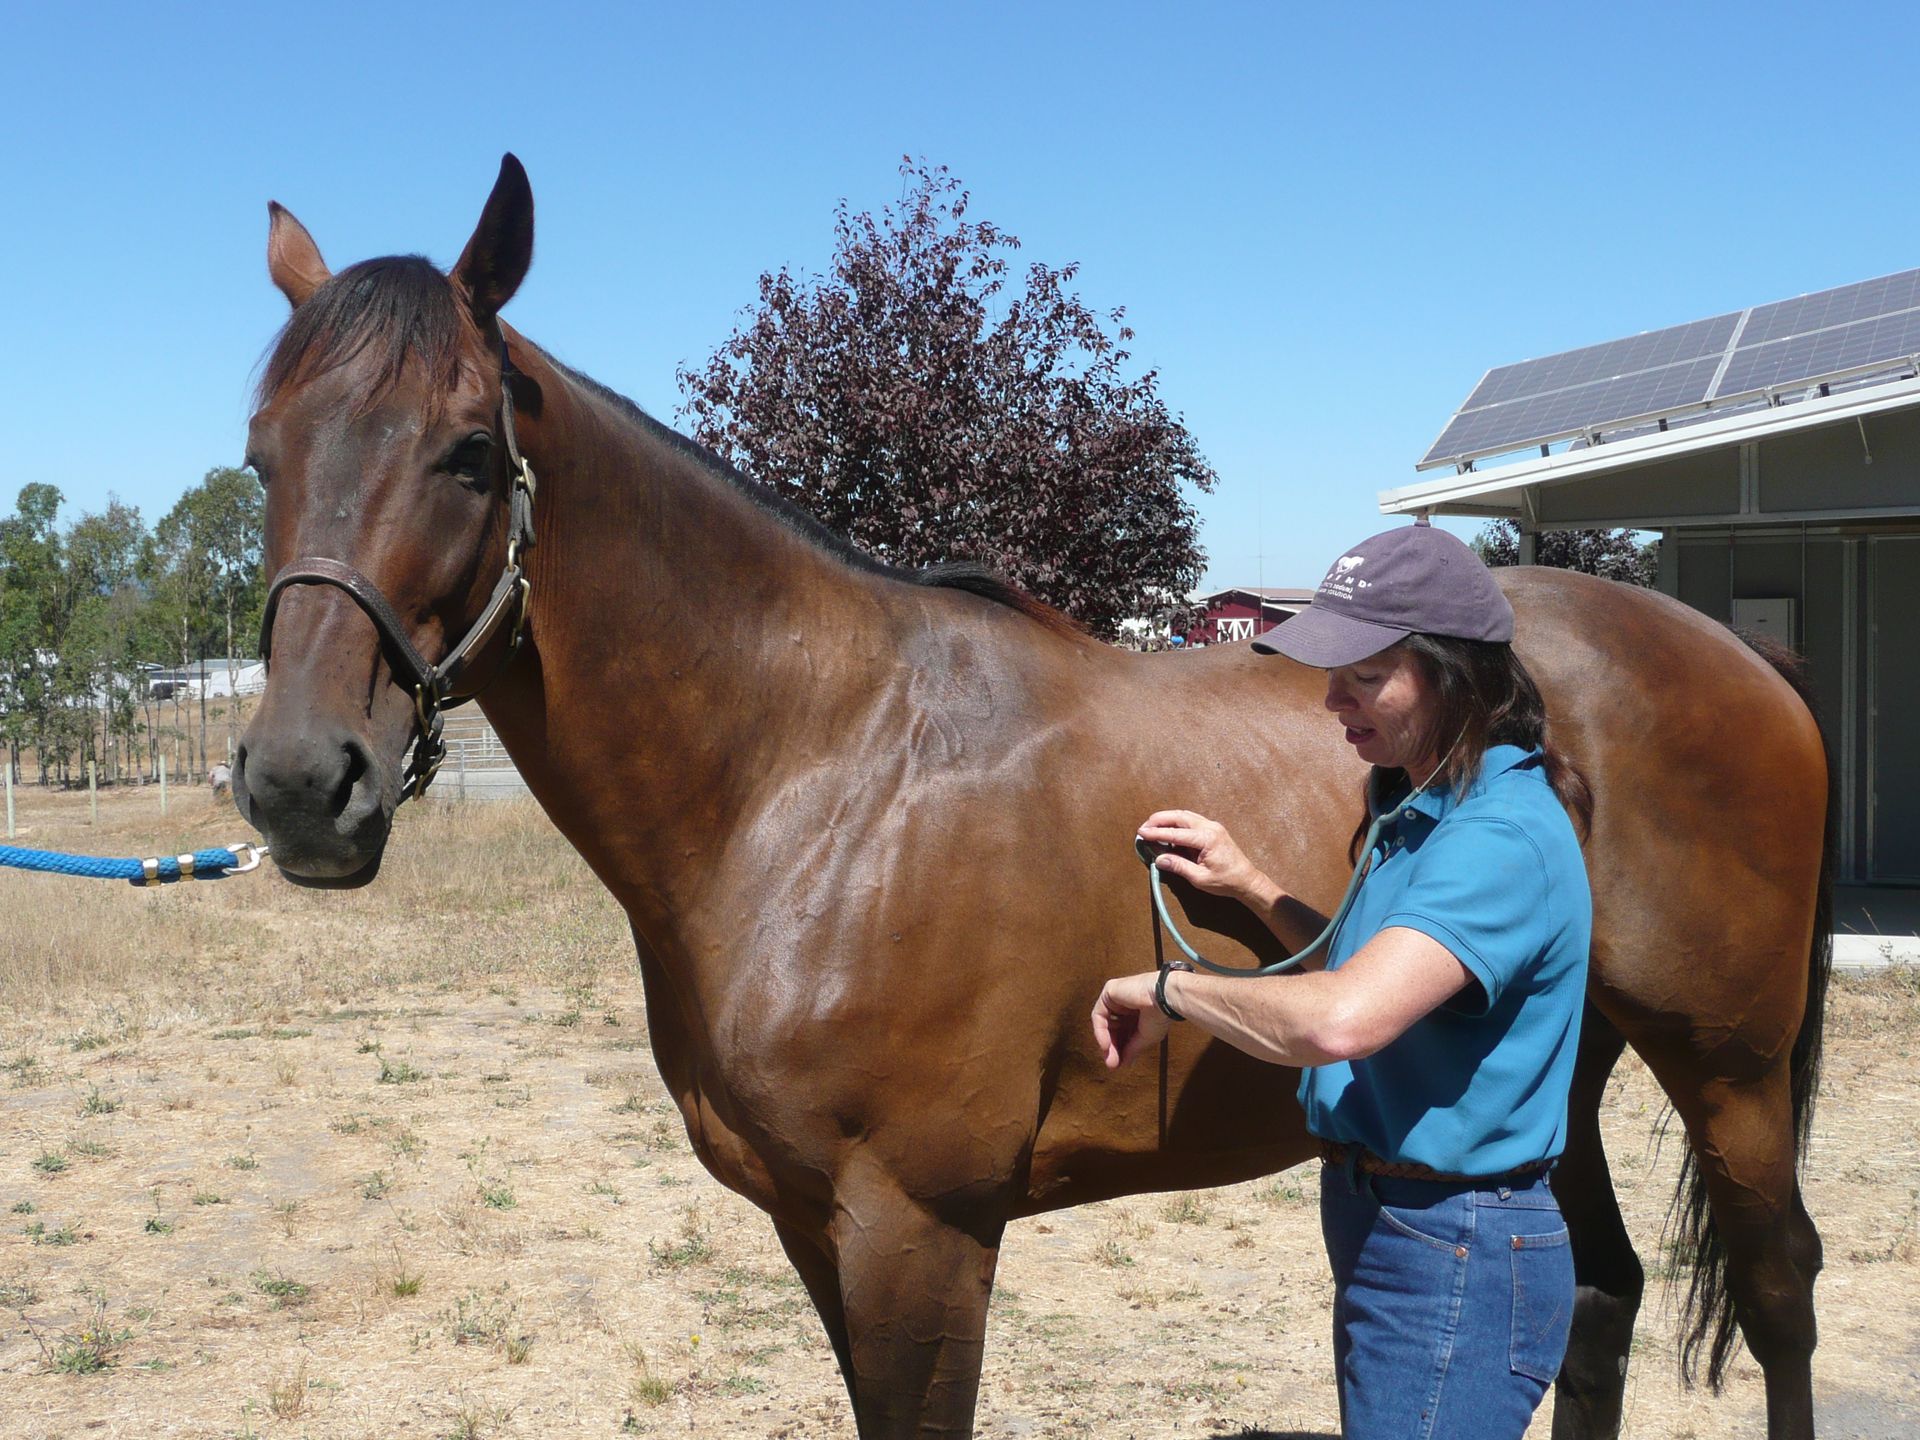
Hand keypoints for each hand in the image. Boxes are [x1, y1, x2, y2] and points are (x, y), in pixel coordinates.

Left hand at [1091, 971, 1171, 1067]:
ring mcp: (1117, 997)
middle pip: (1112, 1028)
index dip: (1119, 1049)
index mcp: (1137, 1013)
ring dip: (1106, 1042)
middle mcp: (1126, 1004)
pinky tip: (1106, 1045)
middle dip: (1112, 1047)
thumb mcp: (1146, 1038)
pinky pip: (1099, 1014)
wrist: (1164, 999)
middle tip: (1113, 1064)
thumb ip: (1132, 1049)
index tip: (1119, 1064)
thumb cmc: (1161, 1014)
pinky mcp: (1110, 991)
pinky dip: (1100, 1031)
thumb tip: (1123, 1063)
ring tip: (1111, 1058)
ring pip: (1104, 1023)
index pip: (1122, 1032)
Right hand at [1136, 810, 1265, 901]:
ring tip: (1152, 827)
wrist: (1246, 880)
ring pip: (1185, 815)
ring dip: (1167, 819)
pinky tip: (1168, 830)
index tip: (1141, 833)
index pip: (1176, 833)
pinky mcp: (1213, 829)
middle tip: (1144, 827)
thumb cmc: (1226, 881)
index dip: (1156, 833)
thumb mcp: (1200, 878)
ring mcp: (1213, 826)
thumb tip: (1159, 859)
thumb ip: (1179, 866)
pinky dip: (1177, 823)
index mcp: (1207, 839)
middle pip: (1179, 816)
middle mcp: (1210, 827)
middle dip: (1159, 819)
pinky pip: (1191, 820)